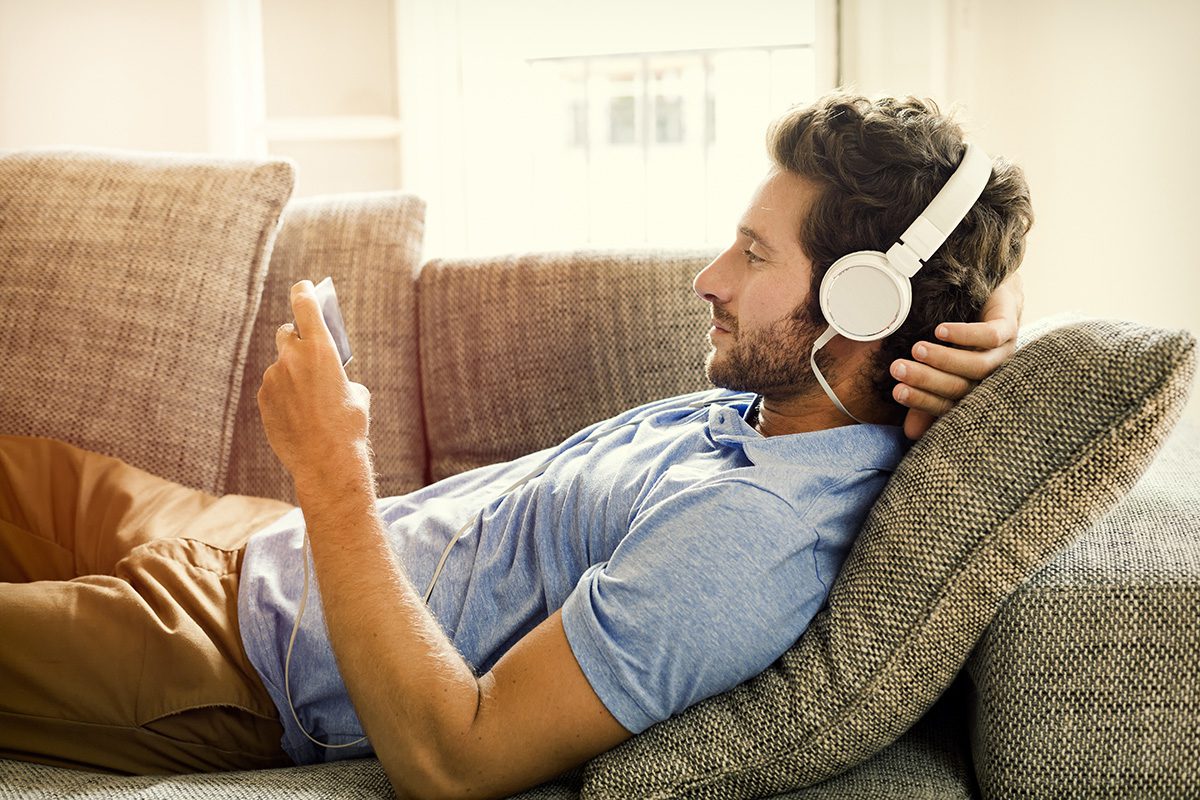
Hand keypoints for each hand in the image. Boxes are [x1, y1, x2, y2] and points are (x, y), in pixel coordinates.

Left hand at [257, 280, 372, 490]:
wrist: (326, 460)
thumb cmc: (349, 425)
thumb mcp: (357, 393)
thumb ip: (339, 374)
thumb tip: (328, 376)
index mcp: (321, 349)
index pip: (305, 305)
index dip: (304, 291)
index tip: (303, 286)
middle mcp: (292, 357)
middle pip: (287, 333)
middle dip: (295, 337)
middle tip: (306, 349)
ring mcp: (274, 378)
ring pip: (281, 366)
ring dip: (291, 374)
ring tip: (309, 402)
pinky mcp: (263, 399)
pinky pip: (273, 389)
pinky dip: (283, 396)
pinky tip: (298, 415)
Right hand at [891, 272, 1023, 439]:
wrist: (991, 296)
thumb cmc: (961, 338)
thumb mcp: (939, 368)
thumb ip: (928, 396)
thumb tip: (911, 434)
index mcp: (974, 391)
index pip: (950, 405)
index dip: (923, 401)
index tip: (897, 391)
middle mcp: (992, 377)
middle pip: (961, 387)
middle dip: (926, 380)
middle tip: (898, 369)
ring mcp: (1004, 353)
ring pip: (978, 366)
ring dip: (944, 359)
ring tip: (917, 349)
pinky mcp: (1010, 328)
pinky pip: (990, 336)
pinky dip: (965, 336)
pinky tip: (941, 331)